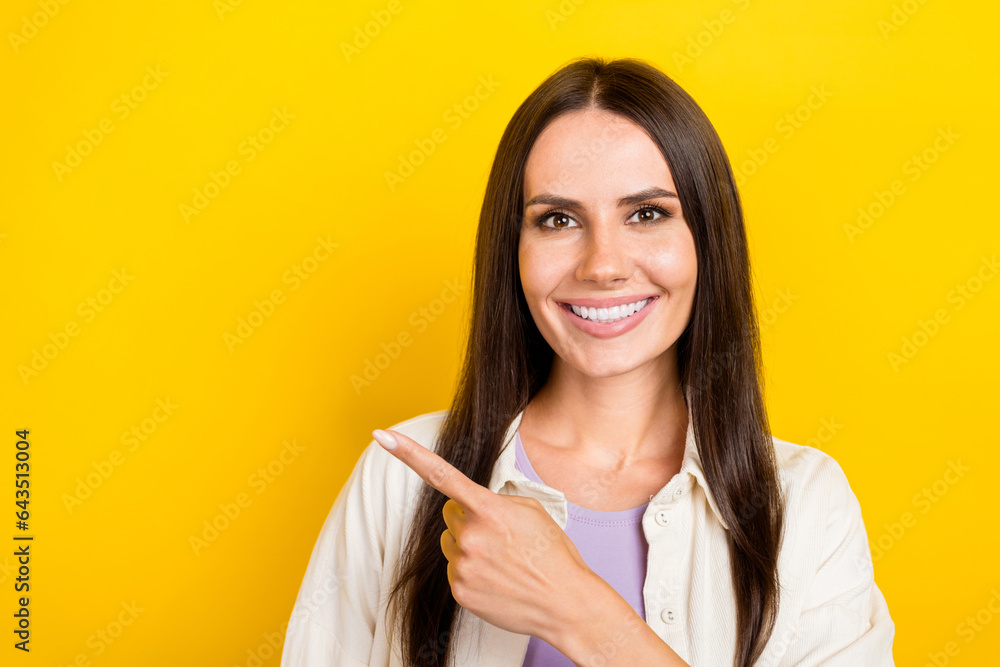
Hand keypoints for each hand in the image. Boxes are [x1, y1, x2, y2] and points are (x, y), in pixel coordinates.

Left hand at [371, 427, 593, 642]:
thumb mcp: (531, 511)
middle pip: (450, 514)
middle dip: (468, 518)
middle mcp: (469, 536)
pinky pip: (454, 570)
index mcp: (488, 509)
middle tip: (500, 535)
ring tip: (502, 560)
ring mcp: (462, 565)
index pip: (441, 474)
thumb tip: (472, 505)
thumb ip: (495, 501)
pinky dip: (471, 572)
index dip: (408, 453)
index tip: (382, 436)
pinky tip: (497, 580)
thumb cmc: (552, 554)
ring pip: (451, 543)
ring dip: (469, 546)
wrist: (566, 603)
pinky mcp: (459, 591)